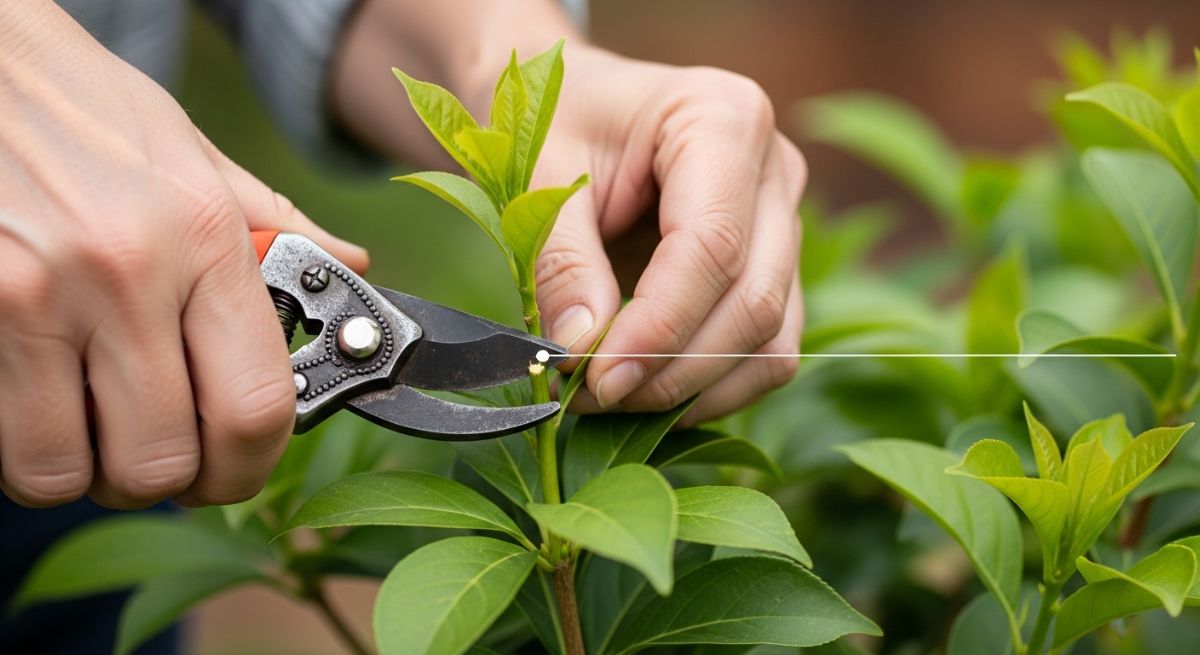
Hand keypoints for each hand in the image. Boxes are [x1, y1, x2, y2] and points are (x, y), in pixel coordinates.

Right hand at [0, 3, 366, 508]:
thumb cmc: (81, 105)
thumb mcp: (194, 154)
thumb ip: (275, 228)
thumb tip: (353, 269)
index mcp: (203, 236)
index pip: (256, 405)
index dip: (252, 464)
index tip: (240, 464)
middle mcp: (124, 274)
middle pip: (163, 460)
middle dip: (171, 480)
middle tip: (165, 455)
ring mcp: (32, 299)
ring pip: (68, 470)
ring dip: (89, 472)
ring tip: (95, 431)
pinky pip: (1, 442)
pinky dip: (25, 449)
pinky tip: (41, 405)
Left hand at [534, 46, 805, 425]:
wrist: (580, 104)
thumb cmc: (559, 123)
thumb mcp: (540, 174)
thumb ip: (562, 259)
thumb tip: (582, 348)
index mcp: (722, 117)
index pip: (713, 246)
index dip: (659, 326)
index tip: (596, 376)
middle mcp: (775, 169)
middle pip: (754, 300)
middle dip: (673, 368)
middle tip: (593, 397)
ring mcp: (786, 220)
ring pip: (772, 339)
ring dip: (694, 389)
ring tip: (613, 399)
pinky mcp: (778, 267)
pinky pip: (768, 351)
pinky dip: (712, 388)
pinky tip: (650, 391)